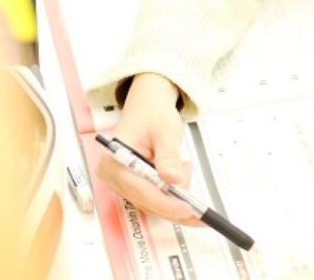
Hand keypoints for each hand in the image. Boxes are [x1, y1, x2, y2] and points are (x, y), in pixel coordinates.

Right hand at [96, 73, 201, 225]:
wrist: (148, 104)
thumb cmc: (153, 113)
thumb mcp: (165, 131)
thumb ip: (168, 156)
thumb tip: (174, 180)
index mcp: (114, 159)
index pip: (140, 189)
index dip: (165, 203)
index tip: (187, 209)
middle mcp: (113, 174)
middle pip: (145, 201)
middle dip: (173, 204)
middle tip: (200, 209)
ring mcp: (121, 181)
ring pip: (151, 202)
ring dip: (173, 196)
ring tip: (185, 167)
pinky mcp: (132, 183)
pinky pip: (152, 196)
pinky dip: (170, 191)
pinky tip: (180, 173)